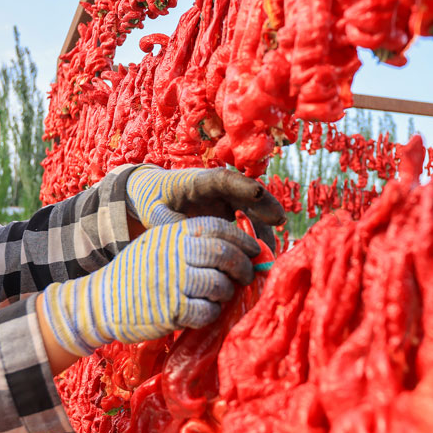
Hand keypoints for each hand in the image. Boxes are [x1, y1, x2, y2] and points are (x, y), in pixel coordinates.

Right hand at [39, 216, 259, 355]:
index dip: (243, 240)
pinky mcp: (171, 309)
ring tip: (220, 296)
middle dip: (243, 267)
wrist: (101, 301)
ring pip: (220, 285)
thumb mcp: (159, 244)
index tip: (254, 251)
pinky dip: (211, 313)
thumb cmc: (137, 273)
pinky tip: (203, 312)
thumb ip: (192, 242)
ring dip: (226, 293)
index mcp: (173, 233)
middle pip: (224, 255)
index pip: (218, 229)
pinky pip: (207, 311)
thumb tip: (239, 249)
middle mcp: (174, 252)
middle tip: (246, 276)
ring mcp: (173, 281)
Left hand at [126, 166, 285, 251]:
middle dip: (264, 204)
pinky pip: (249, 223)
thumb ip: (169, 224)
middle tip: (280, 219)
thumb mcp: (155, 212)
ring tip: (273, 245)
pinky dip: (257, 236)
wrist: (153, 195)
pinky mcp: (230, 213)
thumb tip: (189, 240)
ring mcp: (227, 200)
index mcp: (199, 180)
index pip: (224, 178)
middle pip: (246, 192)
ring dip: (264, 226)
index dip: (242, 185)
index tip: (257, 193)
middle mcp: (219, 188)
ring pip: (252, 210)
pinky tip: (263, 254)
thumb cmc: (153, 199)